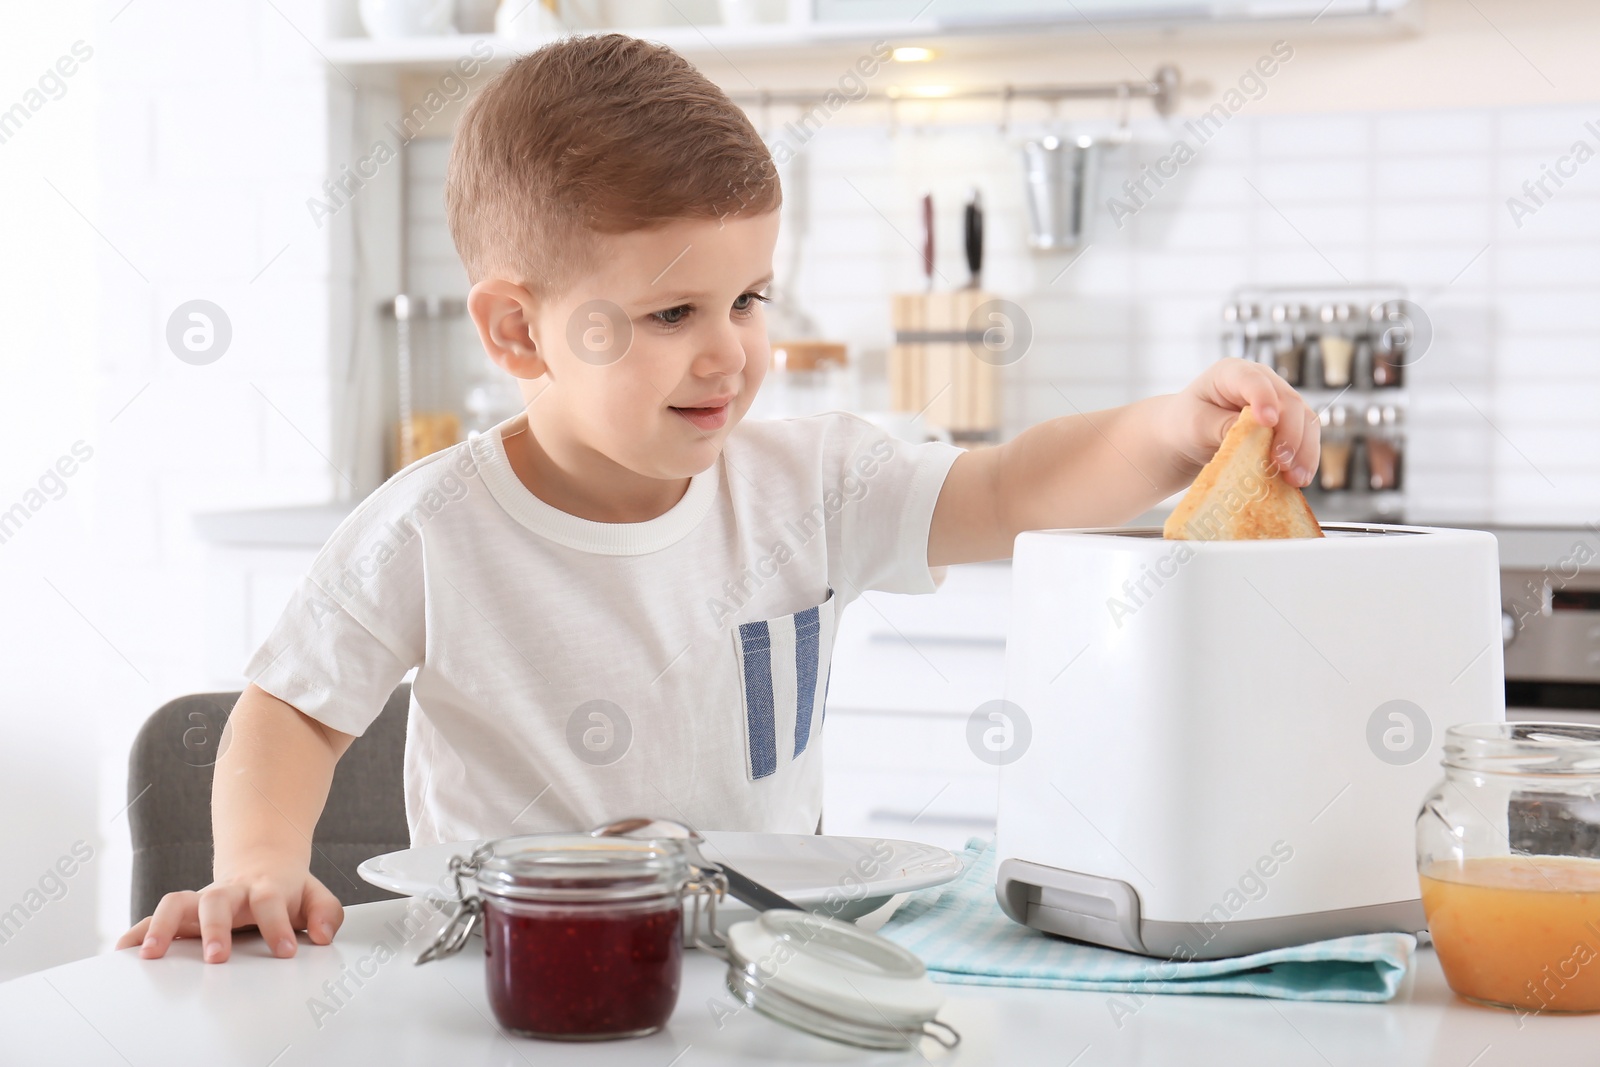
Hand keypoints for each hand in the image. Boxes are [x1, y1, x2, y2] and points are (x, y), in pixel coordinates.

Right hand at [115, 866, 342, 962]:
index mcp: (264, 887)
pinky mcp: (183, 913)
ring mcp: (202, 900)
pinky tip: (123, 950)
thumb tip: (323, 935)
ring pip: (177, 902)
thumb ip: (325, 913)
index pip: (271, 902)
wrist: (261, 862)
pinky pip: (154, 917)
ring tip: (153, 954)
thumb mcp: (314, 896)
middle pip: (218, 900)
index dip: (278, 926)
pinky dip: (137, 932)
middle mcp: (229, 892)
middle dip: (215, 928)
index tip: (286, 951)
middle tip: (217, 957)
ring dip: (162, 926)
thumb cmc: (286, 888)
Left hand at [1171, 358, 1320, 486]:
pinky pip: (1305, 439)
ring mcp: (1277, 403)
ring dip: (1304, 451)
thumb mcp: (1195, 425)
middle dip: (1290, 434)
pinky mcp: (1286, 425)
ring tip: (1296, 478)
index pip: (1253, 380)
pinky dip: (1305, 459)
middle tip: (1283, 463)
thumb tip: (1255, 434)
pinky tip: (1299, 479)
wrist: (1184, 438)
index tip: (1268, 421)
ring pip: (1304, 421)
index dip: (1264, 398)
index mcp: (1232, 372)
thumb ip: (1222, 426)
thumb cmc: (1184, 424)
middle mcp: (1261, 383)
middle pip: (1288, 402)